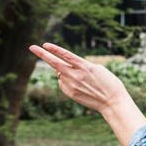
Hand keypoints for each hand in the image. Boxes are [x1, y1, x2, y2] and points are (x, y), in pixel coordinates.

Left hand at [28, 42, 145, 145]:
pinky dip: (66, 80)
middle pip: (55, 63)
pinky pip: (62, 83)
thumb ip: (79, 66)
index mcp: (85, 67)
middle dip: (42, 54)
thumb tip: (59, 68)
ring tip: (79, 76)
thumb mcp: (97, 69)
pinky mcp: (71, 93)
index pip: (66, 55)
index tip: (45, 44)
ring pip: (59, 73)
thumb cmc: (108, 83)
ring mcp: (73, 85)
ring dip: (62, 70)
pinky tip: (78, 84)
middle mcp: (77, 75)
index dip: (54, 49)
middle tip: (32, 47)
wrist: (113, 102)